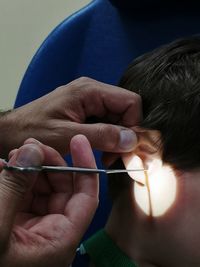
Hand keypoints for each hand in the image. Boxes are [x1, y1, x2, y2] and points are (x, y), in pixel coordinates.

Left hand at [0, 77, 140, 156]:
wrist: (11, 133)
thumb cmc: (33, 131)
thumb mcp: (66, 135)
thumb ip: (101, 135)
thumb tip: (133, 139)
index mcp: (90, 91)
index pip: (130, 102)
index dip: (135, 125)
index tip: (128, 149)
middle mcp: (93, 92)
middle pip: (126, 111)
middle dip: (126, 135)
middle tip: (119, 159)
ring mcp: (89, 102)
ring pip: (118, 119)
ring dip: (117, 140)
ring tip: (107, 158)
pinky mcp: (85, 112)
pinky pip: (106, 124)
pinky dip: (108, 139)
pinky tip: (102, 152)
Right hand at [0, 136, 97, 266]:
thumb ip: (15, 186)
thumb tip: (33, 151)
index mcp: (59, 240)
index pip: (86, 198)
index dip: (85, 167)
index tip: (78, 141)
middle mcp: (50, 233)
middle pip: (62, 189)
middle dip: (49, 163)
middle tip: (32, 145)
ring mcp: (32, 228)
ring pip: (41, 189)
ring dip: (30, 168)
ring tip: (14, 153)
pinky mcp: (15, 224)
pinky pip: (22, 195)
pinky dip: (14, 178)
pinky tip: (2, 165)